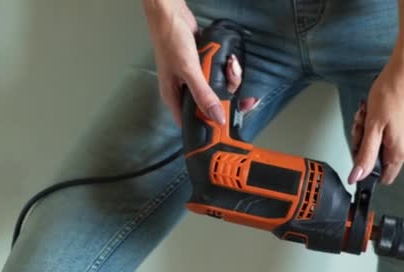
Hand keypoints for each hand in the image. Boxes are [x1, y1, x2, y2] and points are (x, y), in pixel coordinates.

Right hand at [142, 0, 254, 124]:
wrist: (171, 14)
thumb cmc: (170, 41)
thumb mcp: (188, 71)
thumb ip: (203, 95)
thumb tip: (217, 118)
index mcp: (175, 98)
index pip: (194, 122)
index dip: (211, 126)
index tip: (228, 125)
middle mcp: (185, 91)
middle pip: (212, 105)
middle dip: (227, 96)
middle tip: (233, 83)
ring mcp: (196, 79)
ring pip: (219, 89)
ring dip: (230, 78)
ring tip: (230, 64)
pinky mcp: (205, 67)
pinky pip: (221, 75)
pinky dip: (227, 68)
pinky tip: (229, 59)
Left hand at [348, 53, 403, 184]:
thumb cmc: (391, 92)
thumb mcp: (372, 126)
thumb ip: (365, 154)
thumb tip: (357, 178)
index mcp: (401, 151)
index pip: (384, 176)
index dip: (367, 166)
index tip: (360, 148)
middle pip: (380, 156)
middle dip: (366, 140)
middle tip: (363, 121)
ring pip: (384, 142)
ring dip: (372, 129)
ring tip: (370, 110)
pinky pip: (393, 132)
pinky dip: (381, 122)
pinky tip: (379, 108)